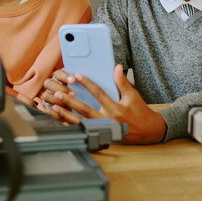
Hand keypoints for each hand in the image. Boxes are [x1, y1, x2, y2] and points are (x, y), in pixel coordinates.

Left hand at [42, 64, 166, 143]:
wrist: (147, 131)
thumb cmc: (140, 112)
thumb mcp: (133, 95)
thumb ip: (122, 82)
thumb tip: (117, 67)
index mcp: (116, 110)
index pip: (99, 94)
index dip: (88, 84)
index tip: (77, 75)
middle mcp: (107, 120)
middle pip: (85, 110)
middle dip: (70, 102)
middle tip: (58, 93)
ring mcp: (102, 129)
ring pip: (80, 123)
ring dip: (66, 115)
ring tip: (54, 107)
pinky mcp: (99, 134)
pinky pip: (82, 130)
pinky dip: (70, 124)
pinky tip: (60, 119)